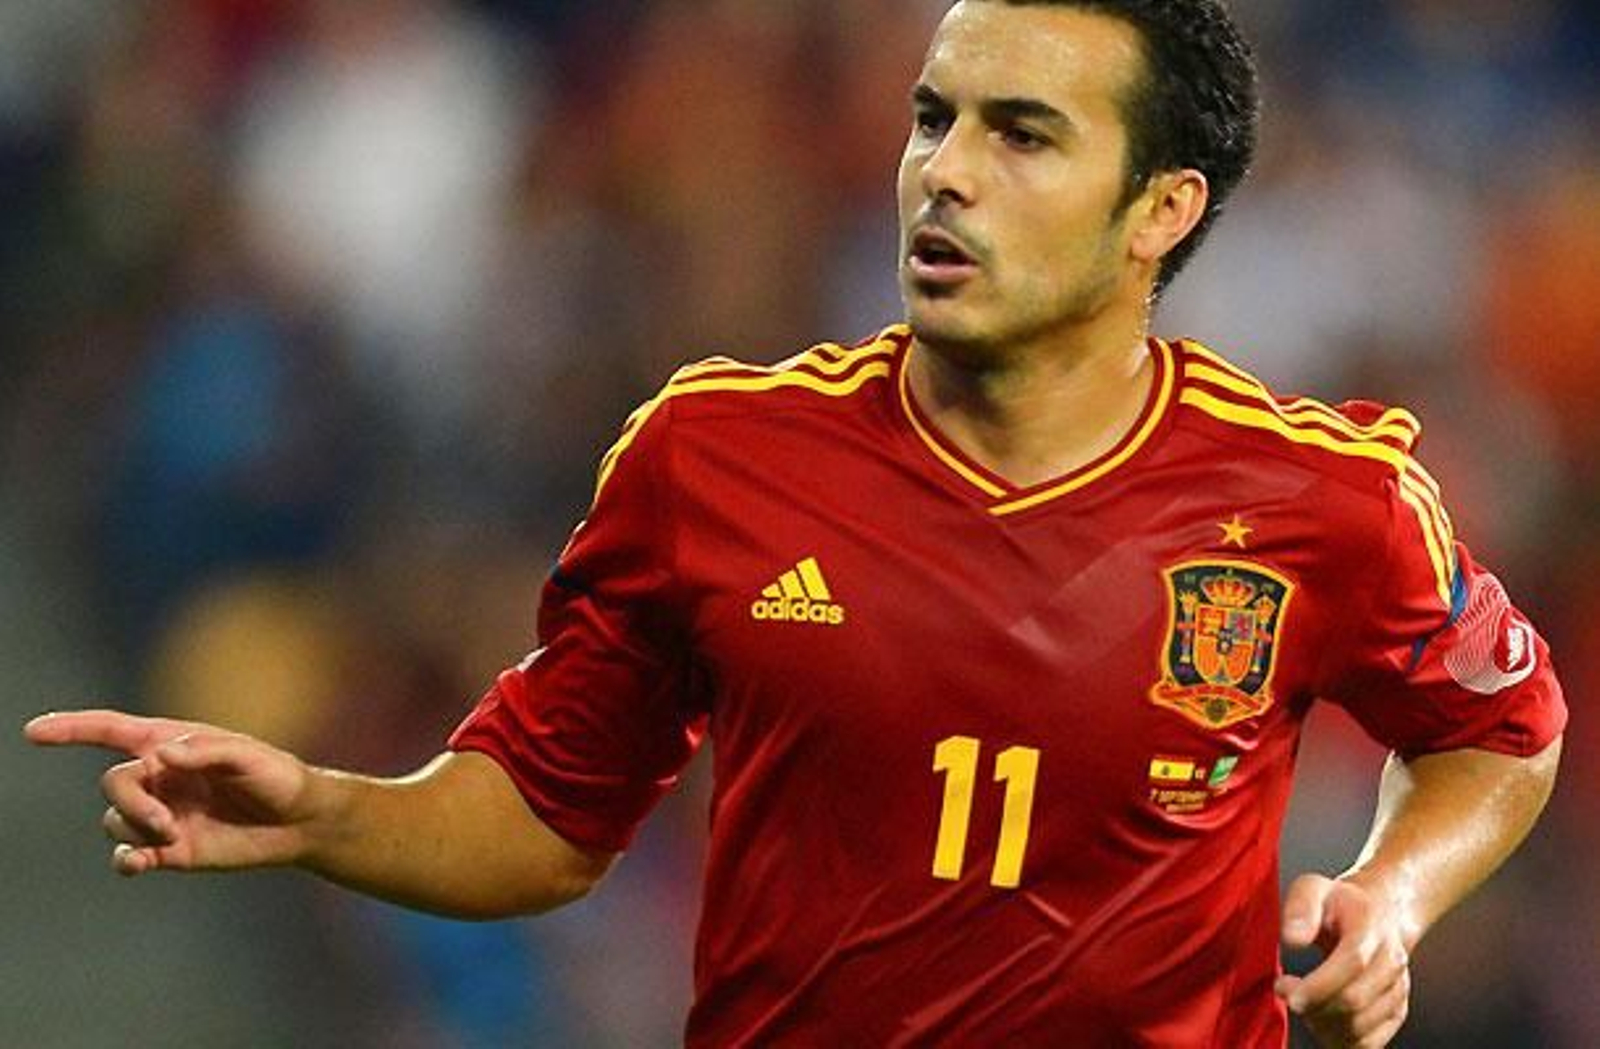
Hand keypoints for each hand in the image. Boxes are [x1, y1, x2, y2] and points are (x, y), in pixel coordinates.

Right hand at [24, 709, 320, 876]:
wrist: (299, 821)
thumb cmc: (277, 776)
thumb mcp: (249, 756)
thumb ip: (205, 751)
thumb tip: (161, 756)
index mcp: (172, 744)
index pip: (112, 731)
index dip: (72, 729)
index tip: (33, 732)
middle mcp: (160, 777)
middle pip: (114, 783)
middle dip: (131, 801)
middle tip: (165, 820)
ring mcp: (161, 813)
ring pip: (116, 820)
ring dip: (136, 828)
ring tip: (173, 833)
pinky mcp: (169, 849)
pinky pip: (127, 855)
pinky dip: (126, 860)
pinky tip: (138, 863)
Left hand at [1276, 874, 1411, 1048]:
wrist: (1377, 915)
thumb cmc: (1337, 904)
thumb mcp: (1312, 888)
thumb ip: (1300, 907)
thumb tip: (1292, 938)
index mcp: (1371, 926)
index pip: (1352, 962)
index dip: (1318, 984)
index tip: (1283, 988)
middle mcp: (1392, 960)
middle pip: (1355, 1000)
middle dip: (1312, 1005)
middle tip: (1285, 992)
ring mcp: (1397, 990)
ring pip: (1360, 1027)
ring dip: (1322, 1024)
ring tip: (1303, 1001)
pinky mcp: (1395, 1013)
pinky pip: (1368, 1043)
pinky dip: (1338, 1039)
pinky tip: (1318, 1019)